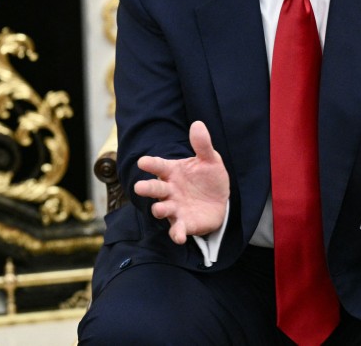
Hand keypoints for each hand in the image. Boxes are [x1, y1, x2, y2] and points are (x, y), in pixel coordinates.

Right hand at [133, 121, 229, 243]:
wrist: (221, 202)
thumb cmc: (209, 178)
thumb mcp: (210, 160)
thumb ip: (202, 145)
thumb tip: (198, 124)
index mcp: (172, 171)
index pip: (159, 165)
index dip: (150, 164)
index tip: (142, 162)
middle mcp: (169, 189)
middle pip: (155, 188)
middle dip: (147, 188)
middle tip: (139, 187)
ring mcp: (175, 207)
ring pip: (162, 208)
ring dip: (159, 209)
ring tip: (159, 209)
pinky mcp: (184, 223)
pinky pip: (177, 229)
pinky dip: (176, 233)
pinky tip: (178, 237)